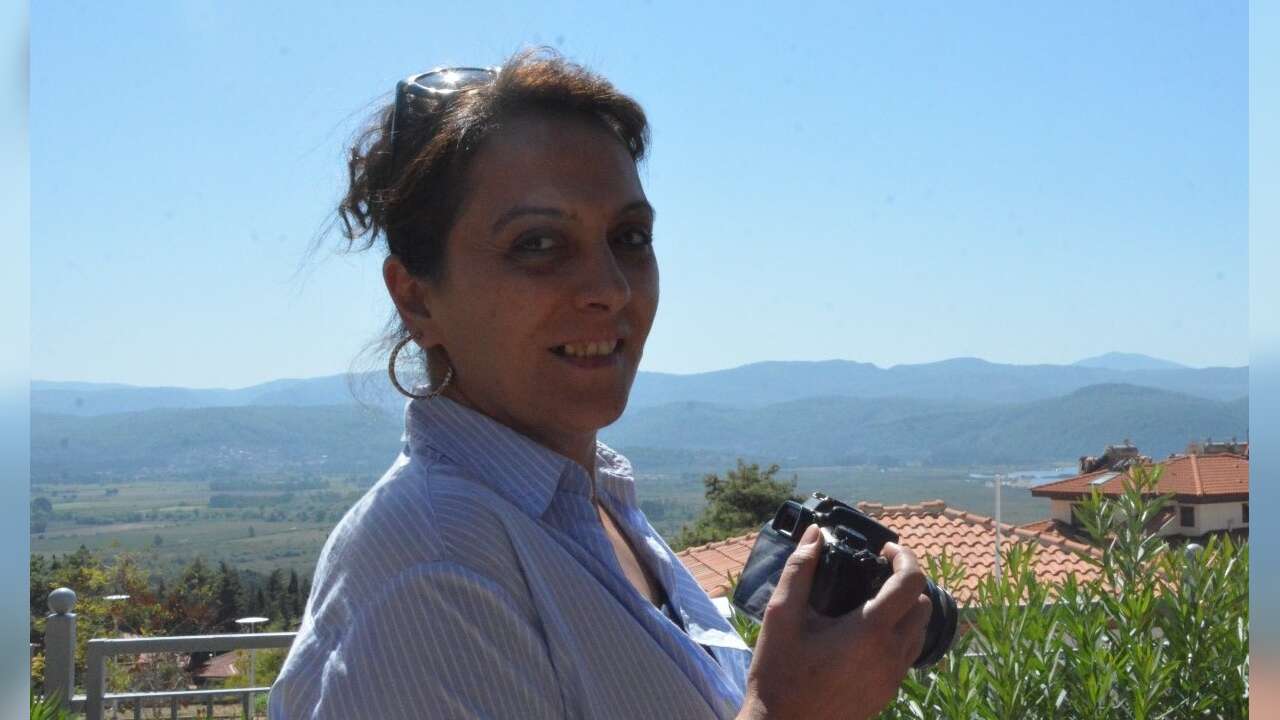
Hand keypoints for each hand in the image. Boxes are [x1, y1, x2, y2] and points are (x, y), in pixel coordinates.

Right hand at [737, 525, 932, 719]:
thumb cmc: (779, 672)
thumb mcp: (781, 615)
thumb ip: (800, 569)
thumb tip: (815, 535)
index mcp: (870, 631)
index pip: (912, 582)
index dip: (904, 557)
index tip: (884, 550)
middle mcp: (890, 654)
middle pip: (923, 605)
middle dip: (905, 583)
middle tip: (876, 574)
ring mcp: (892, 678)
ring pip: (918, 632)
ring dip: (904, 611)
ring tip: (871, 602)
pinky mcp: (886, 694)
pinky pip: (905, 656)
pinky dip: (896, 636)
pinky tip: (864, 635)